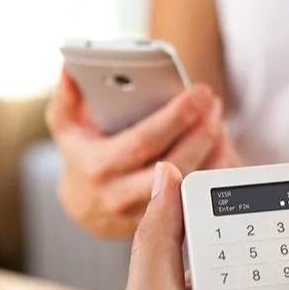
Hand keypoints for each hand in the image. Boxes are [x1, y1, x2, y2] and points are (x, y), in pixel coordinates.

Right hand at [45, 71, 239, 237]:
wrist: (87, 209)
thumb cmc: (83, 160)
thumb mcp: (68, 129)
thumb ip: (67, 98)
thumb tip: (71, 68)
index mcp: (101, 168)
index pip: (145, 140)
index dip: (177, 116)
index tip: (199, 92)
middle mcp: (124, 195)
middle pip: (178, 163)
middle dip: (204, 130)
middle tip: (214, 102)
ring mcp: (149, 213)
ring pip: (195, 182)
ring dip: (215, 149)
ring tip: (218, 120)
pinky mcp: (169, 221)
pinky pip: (202, 194)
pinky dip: (217, 169)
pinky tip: (221, 145)